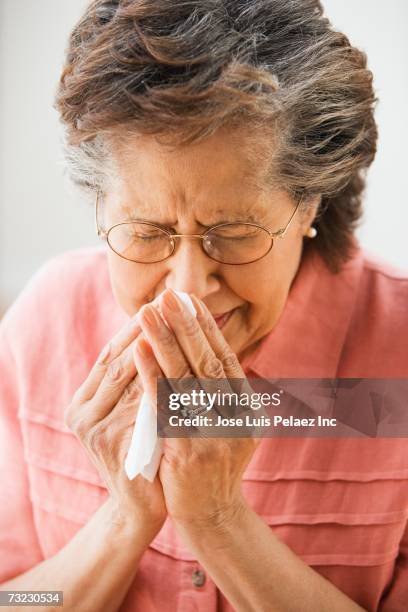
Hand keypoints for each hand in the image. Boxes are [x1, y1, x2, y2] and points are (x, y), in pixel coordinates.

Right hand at [64, 313, 166, 531]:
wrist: (142, 505)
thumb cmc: (145, 452)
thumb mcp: (136, 413)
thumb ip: (140, 382)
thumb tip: (160, 337)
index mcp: (84, 401)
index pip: (110, 354)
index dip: (135, 327)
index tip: (160, 301)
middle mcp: (82, 412)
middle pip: (116, 360)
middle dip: (146, 329)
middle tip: (168, 300)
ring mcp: (93, 429)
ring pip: (125, 377)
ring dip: (151, 346)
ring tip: (174, 319)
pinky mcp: (111, 445)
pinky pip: (138, 405)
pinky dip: (156, 381)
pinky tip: (177, 362)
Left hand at [133, 289, 258, 528]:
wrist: (213, 514)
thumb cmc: (218, 466)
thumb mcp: (237, 428)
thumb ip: (231, 394)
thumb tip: (221, 353)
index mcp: (247, 406)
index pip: (225, 357)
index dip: (208, 326)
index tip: (191, 299)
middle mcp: (234, 415)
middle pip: (206, 359)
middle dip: (185, 324)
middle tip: (169, 293)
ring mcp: (213, 432)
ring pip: (185, 376)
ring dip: (164, 339)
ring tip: (146, 311)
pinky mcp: (187, 448)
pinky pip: (164, 404)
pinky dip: (152, 373)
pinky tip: (138, 349)